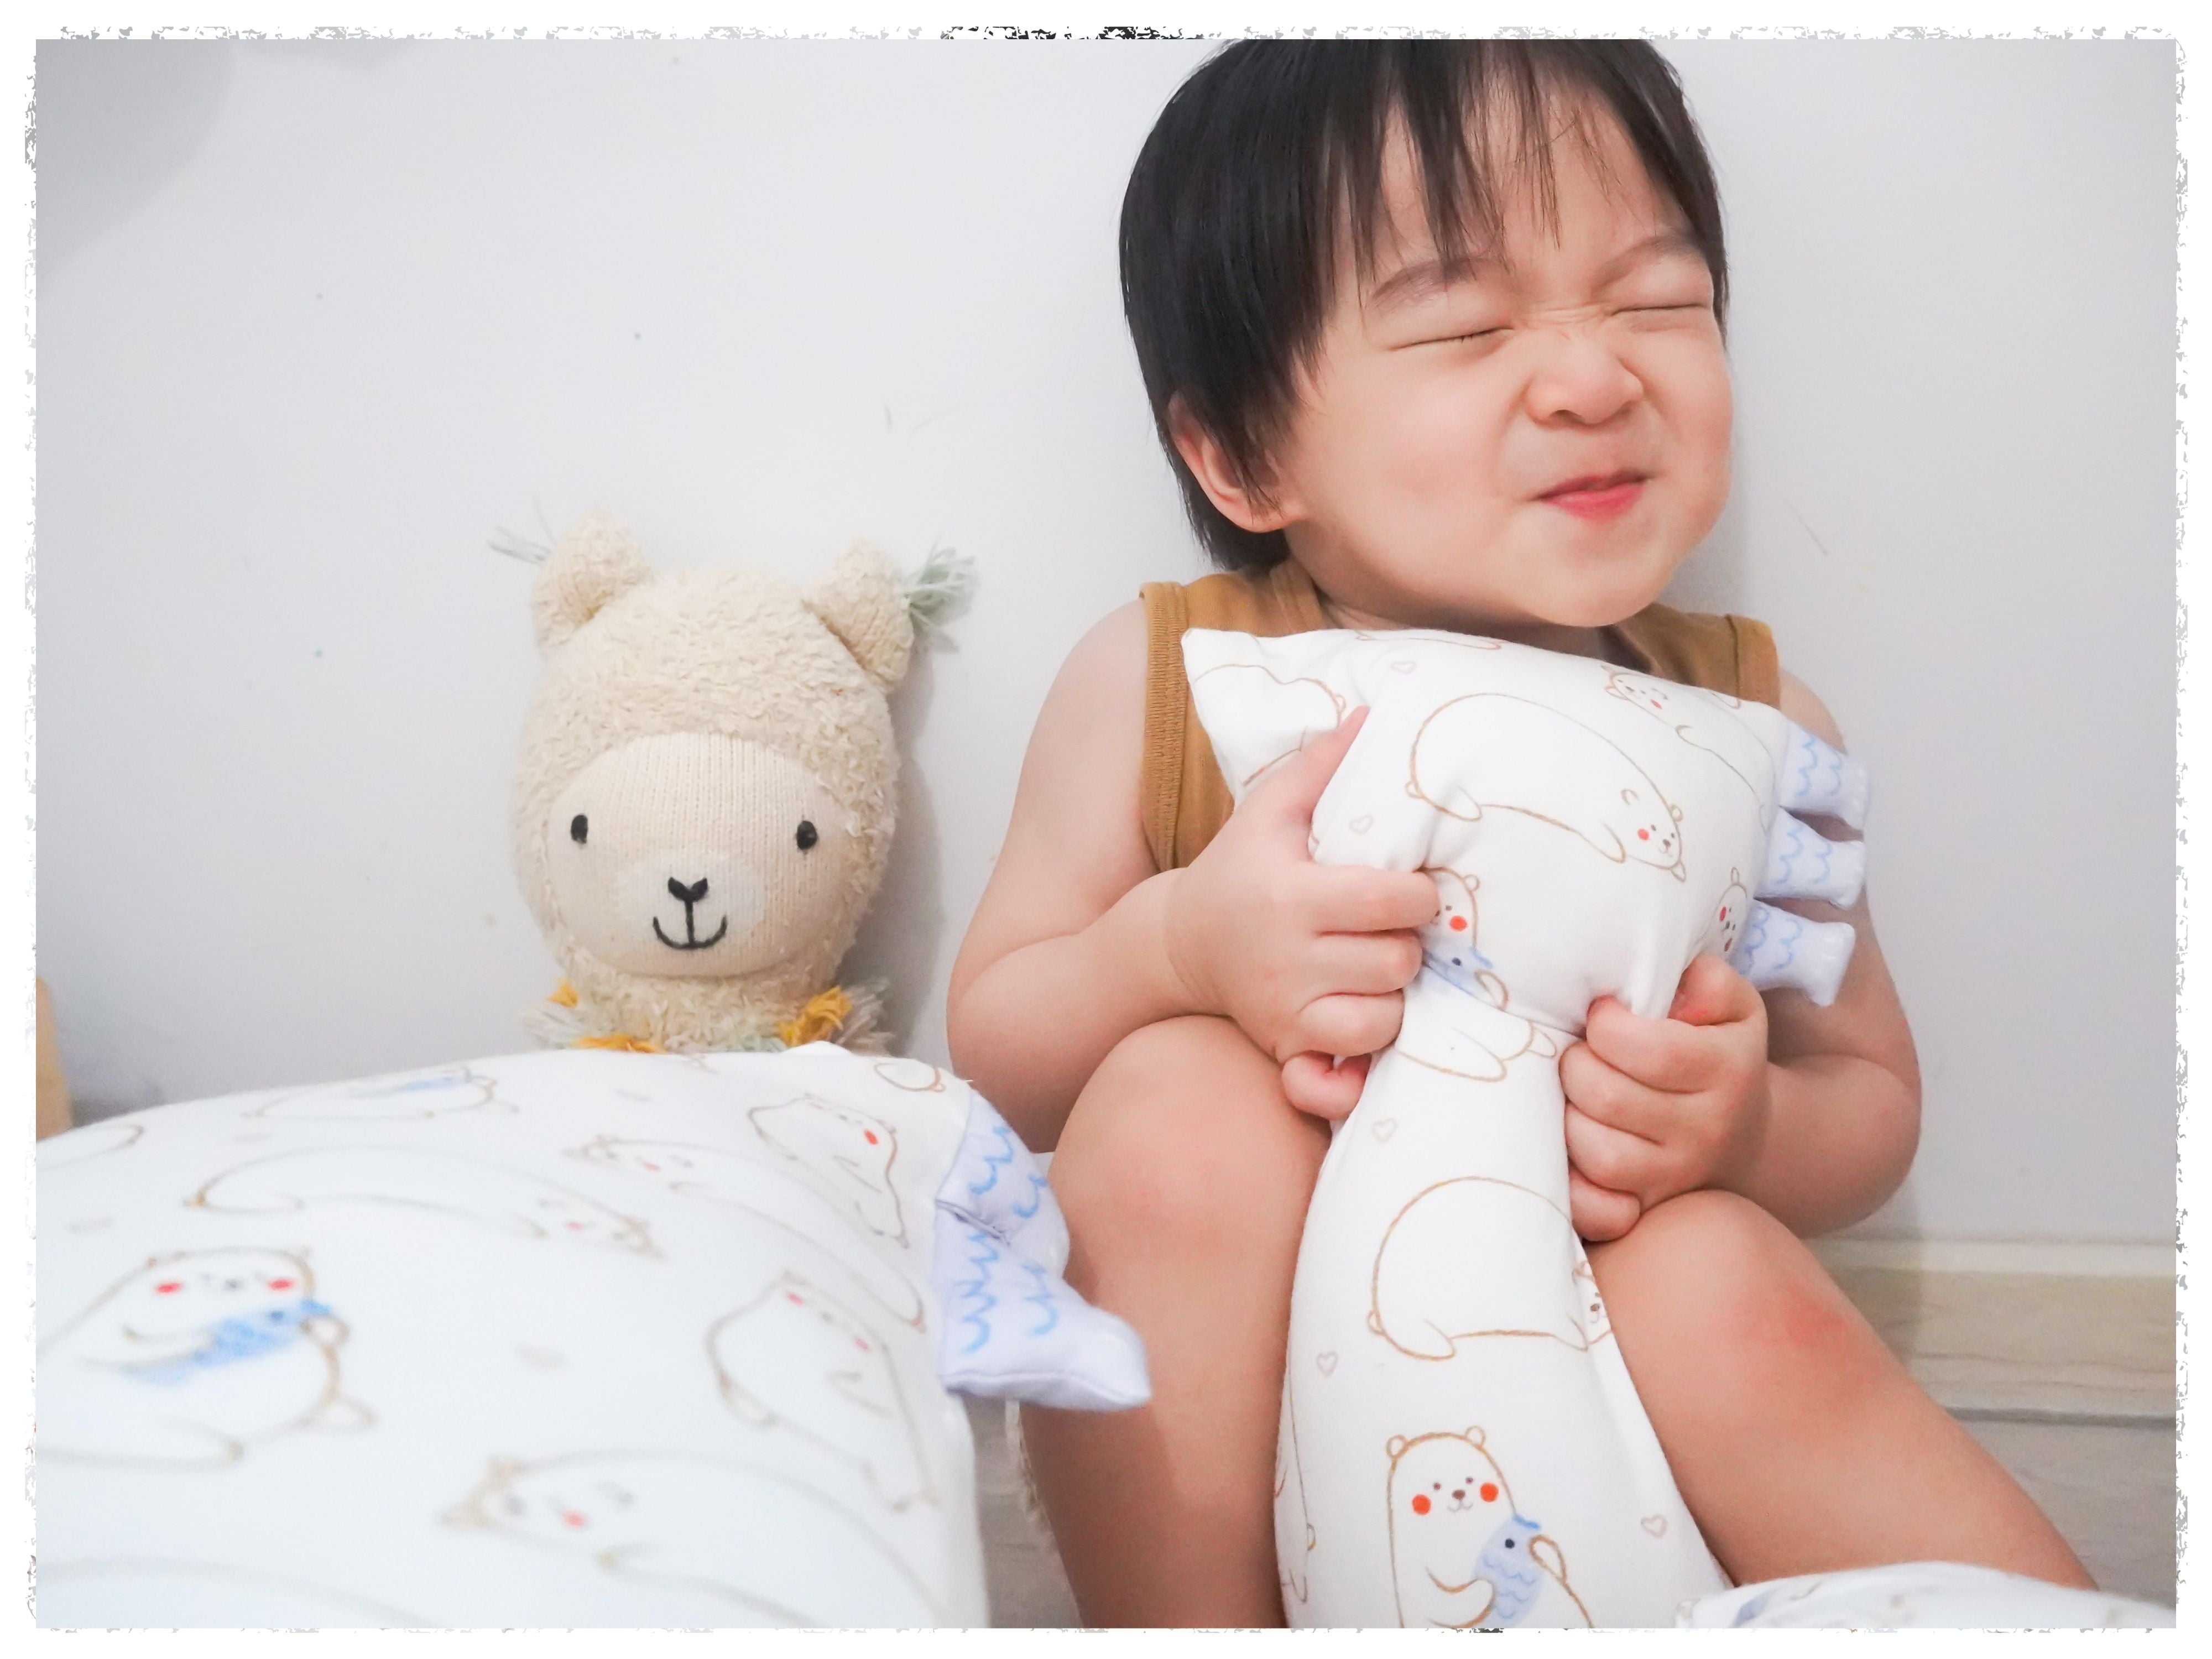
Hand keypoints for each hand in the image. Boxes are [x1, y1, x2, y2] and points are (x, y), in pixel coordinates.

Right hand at [1161, 707, 1436, 1118]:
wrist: (1180, 944)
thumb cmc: (1239, 867)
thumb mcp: (1269, 809)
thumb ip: (1321, 763)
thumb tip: (1370, 715)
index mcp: (1290, 894)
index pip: (1393, 900)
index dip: (1420, 894)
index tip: (1409, 886)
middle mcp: (1286, 957)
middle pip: (1397, 960)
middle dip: (1408, 943)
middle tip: (1392, 927)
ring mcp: (1284, 1007)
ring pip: (1386, 1014)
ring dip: (1395, 991)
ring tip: (1377, 964)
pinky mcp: (1284, 1044)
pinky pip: (1355, 1053)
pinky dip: (1371, 1035)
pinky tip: (1363, 1006)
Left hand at [1561, 954, 1770, 1241]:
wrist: (1741, 1134)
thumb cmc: (1717, 1052)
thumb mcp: (1731, 1005)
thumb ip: (1710, 983)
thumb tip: (1677, 996)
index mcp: (1727, 1071)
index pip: (1653, 1050)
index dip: (1607, 1026)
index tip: (1600, 1015)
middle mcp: (1706, 1131)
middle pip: (1611, 1098)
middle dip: (1577, 1064)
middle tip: (1580, 1053)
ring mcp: (1675, 1178)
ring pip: (1598, 1153)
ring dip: (1569, 1115)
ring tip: (1575, 1094)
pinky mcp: (1645, 1209)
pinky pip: (1595, 1208)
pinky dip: (1571, 1182)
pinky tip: (1567, 1147)